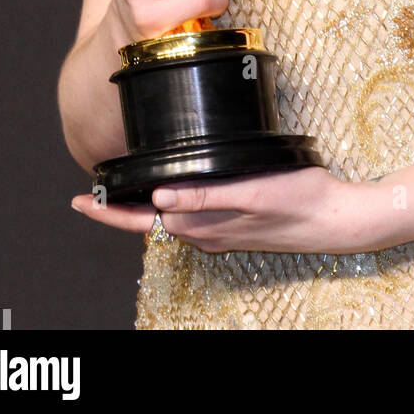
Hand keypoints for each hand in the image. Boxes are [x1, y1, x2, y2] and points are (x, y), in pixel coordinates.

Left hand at [71, 167, 378, 254]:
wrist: (334, 219)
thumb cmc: (298, 202)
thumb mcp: (250, 193)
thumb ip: (204, 196)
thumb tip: (158, 200)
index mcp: (203, 225)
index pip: (141, 221)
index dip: (107, 211)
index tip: (79, 200)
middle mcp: (205, 232)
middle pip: (149, 219)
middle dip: (121, 204)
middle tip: (94, 184)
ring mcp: (219, 230)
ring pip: (170, 217)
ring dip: (146, 202)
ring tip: (125, 182)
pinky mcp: (234, 223)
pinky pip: (192, 214)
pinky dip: (174, 201)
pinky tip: (174, 187)